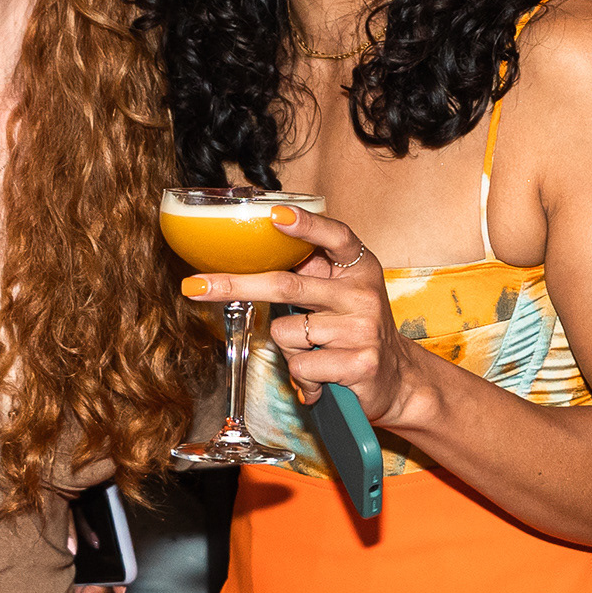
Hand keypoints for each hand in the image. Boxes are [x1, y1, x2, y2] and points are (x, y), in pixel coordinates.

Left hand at [182, 207, 437, 430]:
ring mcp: (362, 329)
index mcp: (359, 267)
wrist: (397, 378)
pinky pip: (301, 365)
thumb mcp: (342, 293)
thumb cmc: (355, 329)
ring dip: (287, 348)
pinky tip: (322, 376)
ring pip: (286, 333)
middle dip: (234, 286)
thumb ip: (310, 275)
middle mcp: (363, 294)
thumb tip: (248, 262)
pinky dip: (302, 376)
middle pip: (286, 285)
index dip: (306, 224)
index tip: (274, 214)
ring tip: (314, 353)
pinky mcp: (360, 363)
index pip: (334, 237)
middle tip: (194, 286)